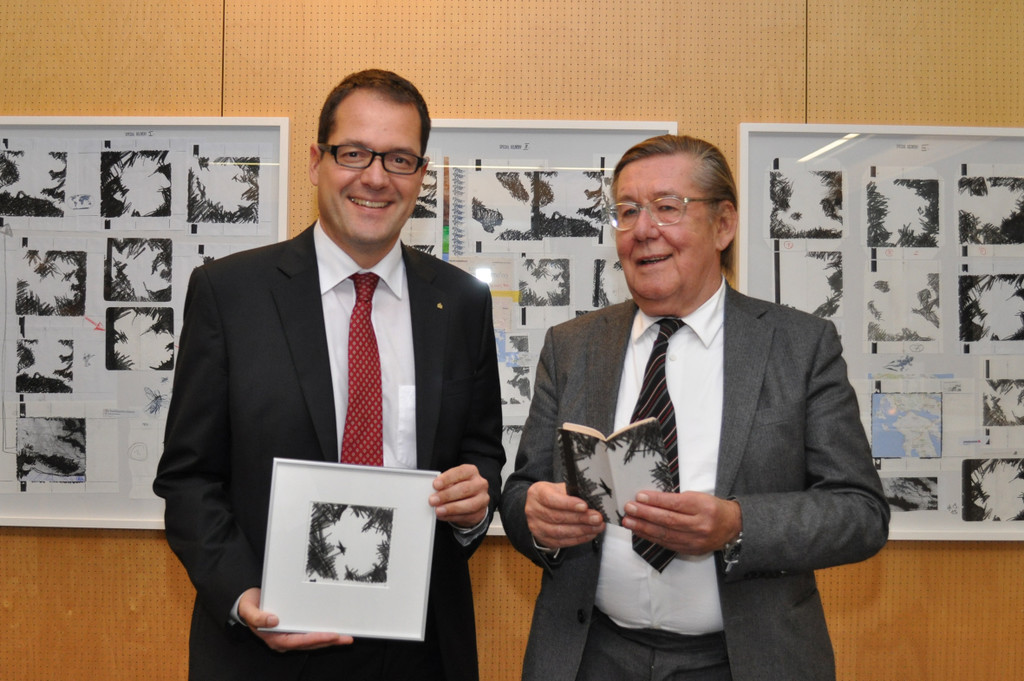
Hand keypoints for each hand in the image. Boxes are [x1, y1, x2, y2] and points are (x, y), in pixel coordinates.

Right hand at [237, 587, 353, 651]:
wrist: (247, 604)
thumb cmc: (249, 606)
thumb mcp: (248, 609)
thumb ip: (257, 617)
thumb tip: (273, 621)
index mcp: (274, 638)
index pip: (298, 641)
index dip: (315, 639)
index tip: (331, 635)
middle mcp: (283, 640)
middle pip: (309, 644)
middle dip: (328, 642)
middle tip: (345, 638)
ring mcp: (289, 636)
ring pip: (312, 641)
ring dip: (328, 640)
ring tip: (345, 637)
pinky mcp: (293, 630)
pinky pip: (309, 635)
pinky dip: (322, 634)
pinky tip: (334, 632)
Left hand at [430, 464, 489, 528]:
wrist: (472, 501)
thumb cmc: (459, 488)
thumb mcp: (452, 481)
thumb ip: (444, 484)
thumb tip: (433, 491)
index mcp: (471, 471)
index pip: (460, 472)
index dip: (447, 478)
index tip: (435, 485)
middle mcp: (479, 484)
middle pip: (464, 489)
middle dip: (446, 495)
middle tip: (433, 500)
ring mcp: (482, 499)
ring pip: (468, 505)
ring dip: (450, 508)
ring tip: (438, 510)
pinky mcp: (480, 513)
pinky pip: (466, 516)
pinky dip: (452, 516)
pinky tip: (443, 516)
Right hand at [525, 481, 604, 548]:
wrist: (540, 507)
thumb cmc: (553, 495)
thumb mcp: (559, 488)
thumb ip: (572, 492)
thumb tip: (592, 498)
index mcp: (537, 493)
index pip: (551, 499)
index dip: (569, 504)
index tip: (585, 506)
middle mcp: (533, 510)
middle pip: (557, 517)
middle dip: (580, 518)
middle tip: (597, 518)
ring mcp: (536, 526)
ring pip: (560, 532)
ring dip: (581, 530)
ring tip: (596, 527)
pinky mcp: (543, 539)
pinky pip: (562, 542)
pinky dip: (578, 539)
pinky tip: (589, 534)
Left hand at [622, 491, 740, 555]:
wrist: (732, 526)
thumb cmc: (711, 507)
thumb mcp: (698, 497)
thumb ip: (677, 499)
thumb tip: (649, 500)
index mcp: (703, 507)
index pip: (675, 504)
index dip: (655, 500)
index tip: (639, 496)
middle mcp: (700, 525)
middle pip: (668, 520)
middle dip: (645, 514)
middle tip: (629, 509)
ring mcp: (695, 540)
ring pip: (665, 534)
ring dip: (644, 528)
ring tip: (629, 522)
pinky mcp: (690, 550)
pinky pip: (667, 544)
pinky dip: (651, 537)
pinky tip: (640, 531)